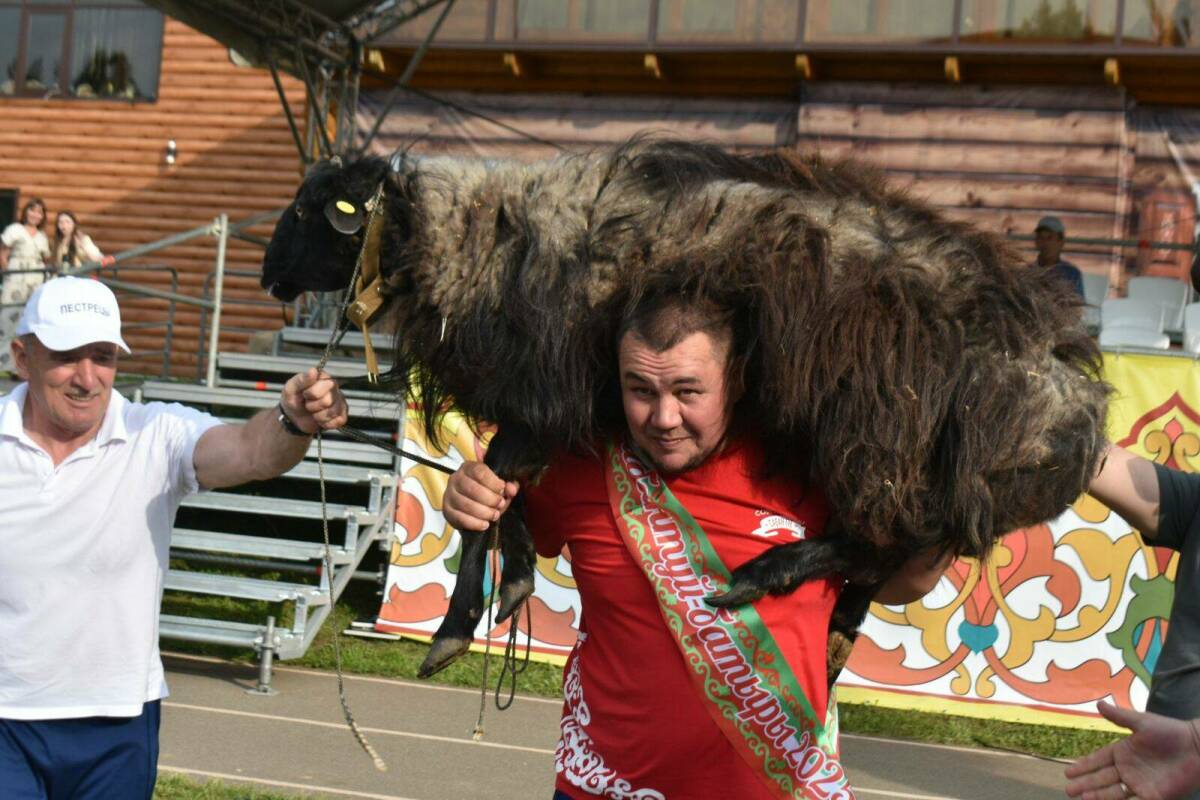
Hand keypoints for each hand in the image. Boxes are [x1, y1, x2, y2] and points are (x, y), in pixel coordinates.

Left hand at [279, 368, 348, 433]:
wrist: (294, 417)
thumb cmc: (293, 399)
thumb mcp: (291, 388)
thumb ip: (302, 379)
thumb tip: (313, 371)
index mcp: (323, 378)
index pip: (323, 386)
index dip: (311, 394)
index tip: (305, 394)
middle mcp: (334, 388)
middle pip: (328, 401)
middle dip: (313, 406)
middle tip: (308, 404)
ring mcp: (340, 402)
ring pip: (332, 412)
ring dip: (318, 416)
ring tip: (313, 412)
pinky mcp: (342, 415)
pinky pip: (338, 422)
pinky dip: (325, 424)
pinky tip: (320, 419)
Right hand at [443, 461, 518, 531]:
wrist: (472, 507)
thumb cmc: (487, 492)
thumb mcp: (499, 487)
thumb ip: (508, 486)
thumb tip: (512, 489)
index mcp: (468, 467)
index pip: (479, 471)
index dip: (493, 482)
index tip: (502, 489)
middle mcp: (455, 478)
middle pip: (472, 489)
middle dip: (490, 499)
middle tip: (500, 504)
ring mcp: (449, 495)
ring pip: (465, 504)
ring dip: (484, 512)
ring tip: (494, 515)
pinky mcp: (446, 510)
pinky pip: (459, 518)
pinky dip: (474, 523)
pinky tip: (485, 524)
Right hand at [1064, 702, 1199, 798]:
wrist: (1197, 747)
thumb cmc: (1170, 731)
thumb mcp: (1142, 722)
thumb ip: (1119, 716)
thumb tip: (1098, 704)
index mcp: (1122, 751)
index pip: (1098, 760)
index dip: (1084, 766)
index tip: (1068, 773)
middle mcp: (1128, 769)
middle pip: (1102, 778)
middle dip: (1085, 784)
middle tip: (1068, 791)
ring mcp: (1140, 783)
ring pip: (1113, 792)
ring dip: (1097, 795)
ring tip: (1081, 799)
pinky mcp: (1154, 796)